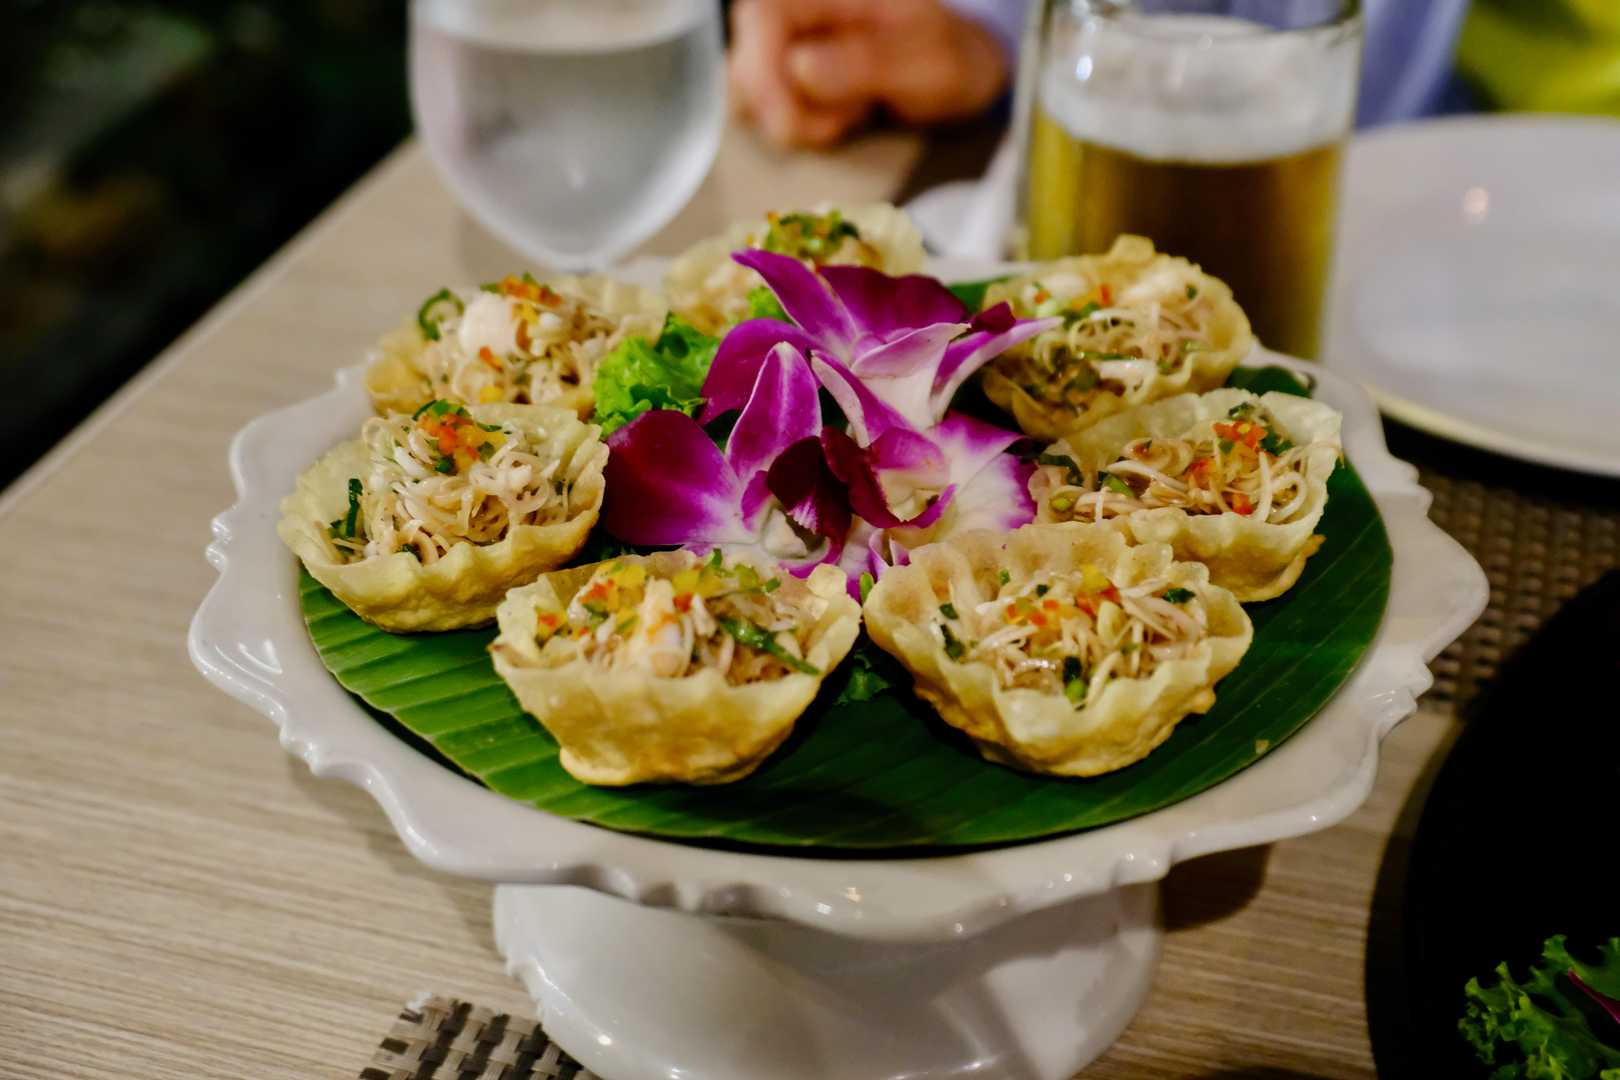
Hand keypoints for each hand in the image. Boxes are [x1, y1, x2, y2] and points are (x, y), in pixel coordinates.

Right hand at [728, 0, 1010, 147]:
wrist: (958, 71)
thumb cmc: (945, 55)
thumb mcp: (924, 60)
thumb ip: (866, 61)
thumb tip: (800, 67)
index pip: (762, 17)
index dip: (763, 71)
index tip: (791, 120)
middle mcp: (797, 7)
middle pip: (745, 58)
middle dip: (786, 108)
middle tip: (845, 119)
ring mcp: (787, 40)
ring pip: (749, 90)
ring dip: (797, 119)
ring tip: (852, 111)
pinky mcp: (785, 73)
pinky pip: (765, 108)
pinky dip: (800, 124)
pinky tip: (839, 116)